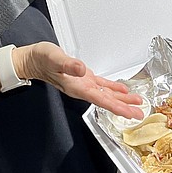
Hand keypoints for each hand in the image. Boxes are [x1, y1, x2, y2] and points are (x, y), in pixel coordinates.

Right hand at [12, 42, 143, 118]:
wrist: (32, 60)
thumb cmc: (41, 60)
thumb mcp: (55, 58)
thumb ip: (69, 65)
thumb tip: (81, 69)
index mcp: (77, 87)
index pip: (101, 100)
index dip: (116, 107)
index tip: (129, 113)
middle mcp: (82, 89)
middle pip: (107, 101)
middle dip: (124, 108)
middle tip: (139, 113)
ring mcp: (83, 84)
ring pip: (107, 94)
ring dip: (122, 99)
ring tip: (136, 103)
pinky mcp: (83, 78)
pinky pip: (102, 86)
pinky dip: (113, 88)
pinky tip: (122, 90)